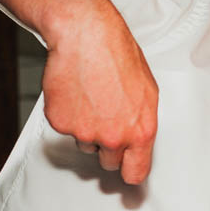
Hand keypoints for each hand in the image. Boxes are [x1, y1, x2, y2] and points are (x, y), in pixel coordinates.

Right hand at [41, 0, 157, 184]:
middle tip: (107, 118)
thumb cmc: (118, 57)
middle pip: (109, 162)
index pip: (135, 172)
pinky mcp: (61, 123)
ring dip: (88, 128)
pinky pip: (65, 129)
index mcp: (140, 132)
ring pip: (86, 144)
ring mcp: (85, 132)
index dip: (130, 172)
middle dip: (108, 146)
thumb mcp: (147, 93)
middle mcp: (114, 137)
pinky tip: (76, 93)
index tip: (127, 174)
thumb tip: (139, 141)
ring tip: (92, 98)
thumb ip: (142, 123)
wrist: (86, 36)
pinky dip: (68, 115)